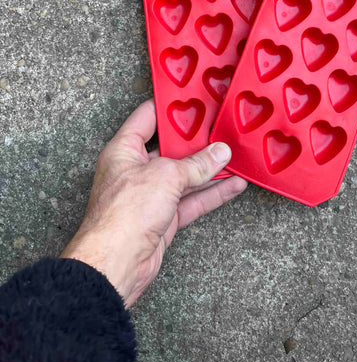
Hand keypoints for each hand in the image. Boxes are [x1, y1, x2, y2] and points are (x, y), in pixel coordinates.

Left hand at [60, 99, 246, 306]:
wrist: (115, 264)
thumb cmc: (124, 214)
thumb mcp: (166, 176)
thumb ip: (196, 164)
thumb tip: (219, 153)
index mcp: (124, 151)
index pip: (147, 118)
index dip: (169, 107)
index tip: (191, 97)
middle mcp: (136, 170)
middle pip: (171, 149)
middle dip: (197, 141)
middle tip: (221, 128)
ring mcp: (150, 195)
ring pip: (186, 176)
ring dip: (210, 169)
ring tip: (236, 156)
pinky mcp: (163, 218)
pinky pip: (192, 200)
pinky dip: (213, 193)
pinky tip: (234, 185)